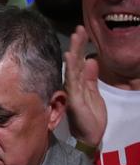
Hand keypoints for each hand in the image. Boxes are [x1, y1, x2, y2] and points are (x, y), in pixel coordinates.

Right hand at [64, 26, 105, 146]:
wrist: (90, 136)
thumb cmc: (91, 117)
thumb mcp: (94, 93)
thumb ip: (91, 78)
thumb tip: (91, 59)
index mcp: (78, 83)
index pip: (78, 61)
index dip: (80, 47)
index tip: (82, 31)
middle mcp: (72, 84)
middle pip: (74, 61)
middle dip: (77, 44)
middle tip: (79, 28)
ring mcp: (72, 91)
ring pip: (72, 68)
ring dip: (74, 52)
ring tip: (75, 36)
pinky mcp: (73, 98)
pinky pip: (71, 81)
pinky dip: (70, 69)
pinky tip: (69, 57)